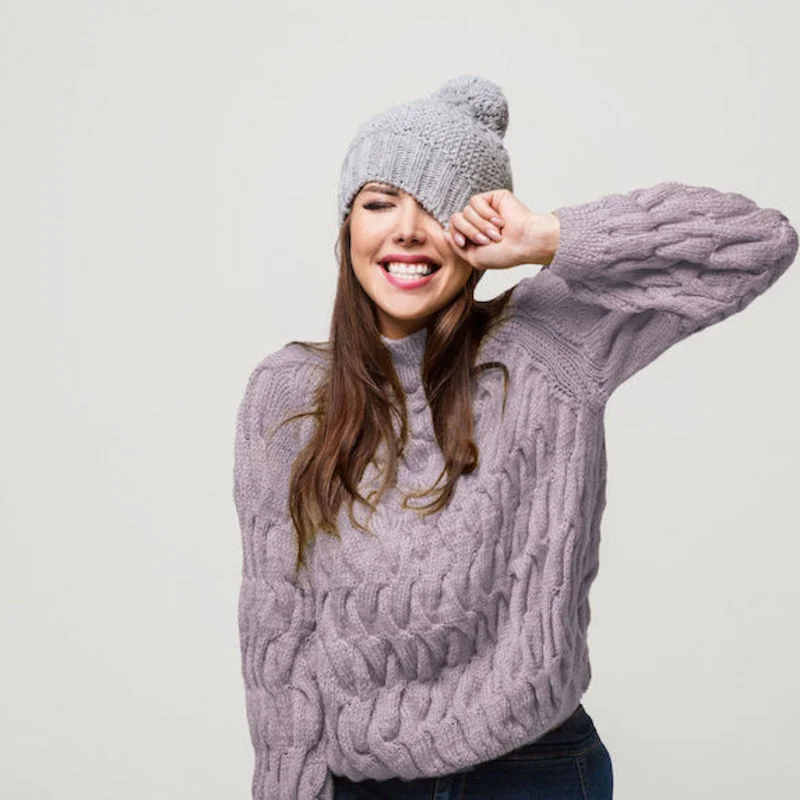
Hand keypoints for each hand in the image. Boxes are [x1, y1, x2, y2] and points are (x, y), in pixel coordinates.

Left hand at [443, 189, 559, 270]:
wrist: (524, 243)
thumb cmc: (504, 254)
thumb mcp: (474, 257)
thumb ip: (457, 247)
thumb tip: (443, 232)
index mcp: (473, 235)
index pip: (452, 229)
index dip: (455, 235)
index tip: (464, 243)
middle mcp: (478, 221)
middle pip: (456, 219)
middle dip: (469, 232)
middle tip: (486, 241)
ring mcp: (485, 209)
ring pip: (466, 211)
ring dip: (480, 226)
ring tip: (496, 234)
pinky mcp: (493, 198)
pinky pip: (476, 201)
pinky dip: (486, 213)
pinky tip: (499, 221)